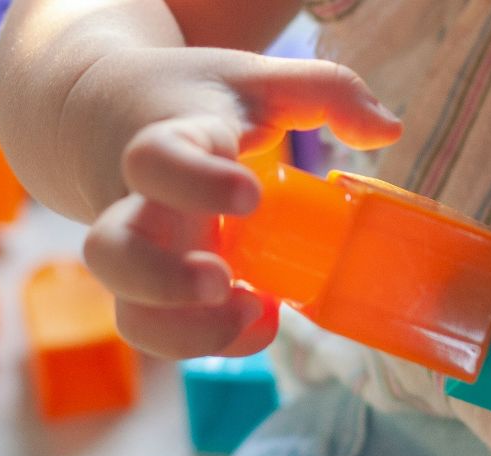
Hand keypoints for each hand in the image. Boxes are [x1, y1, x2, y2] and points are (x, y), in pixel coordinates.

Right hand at [74, 47, 401, 358]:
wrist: (103, 112)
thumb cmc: (193, 100)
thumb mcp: (258, 80)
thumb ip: (328, 89)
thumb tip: (387, 132)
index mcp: (163, 143)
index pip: (155, 161)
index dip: (196, 182)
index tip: (250, 195)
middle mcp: (136, 206)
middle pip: (110, 253)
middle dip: (162, 279)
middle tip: (221, 280)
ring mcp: (139, 256)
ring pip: (129, 313)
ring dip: (186, 332)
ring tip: (250, 310)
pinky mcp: (151, 291)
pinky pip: (163, 333)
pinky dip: (210, 341)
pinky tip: (260, 318)